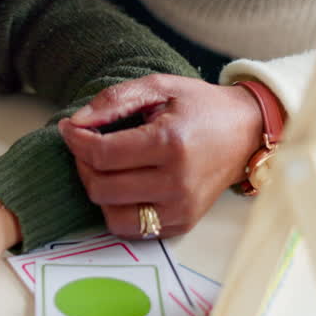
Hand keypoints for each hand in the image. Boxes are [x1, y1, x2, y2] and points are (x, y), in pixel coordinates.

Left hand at [57, 74, 266, 238]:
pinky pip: (130, 228)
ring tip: (105, 166)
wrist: (246, 132)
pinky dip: (117, 208)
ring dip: (98, 189)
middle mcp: (176, 183)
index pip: (102, 154)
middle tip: (88, 144)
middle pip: (100, 187)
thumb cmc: (200, 106)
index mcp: (170, 144)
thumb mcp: (159, 87)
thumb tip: (75, 123)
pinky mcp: (182, 225)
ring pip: (110, 214)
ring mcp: (181, 209)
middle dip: (83, 164)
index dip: (75, 140)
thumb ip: (113, 100)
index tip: (70, 128)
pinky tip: (124, 184)